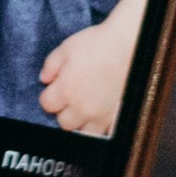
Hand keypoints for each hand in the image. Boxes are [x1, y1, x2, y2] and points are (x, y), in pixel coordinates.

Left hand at [37, 16, 126, 137]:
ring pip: (85, 132)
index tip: (56, 88)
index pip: (46, 105)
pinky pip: (107, 131)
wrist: (131, 46)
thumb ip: (51, 65)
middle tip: (72, 97)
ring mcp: (101, 115)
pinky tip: (104, 112)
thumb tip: (44, 79)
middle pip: (64, 122)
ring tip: (88, 108)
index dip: (50, 96)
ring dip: (83, 123)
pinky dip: (103, 125)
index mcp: (65, 91)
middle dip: (65, 111)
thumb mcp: (67, 47)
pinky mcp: (118, 116)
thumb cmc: (99, 44)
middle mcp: (81, 108)